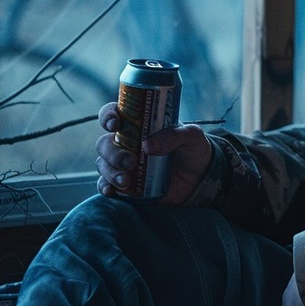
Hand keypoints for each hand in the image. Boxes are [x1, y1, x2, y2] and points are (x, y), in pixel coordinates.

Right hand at [95, 101, 212, 203]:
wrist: (201, 179)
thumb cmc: (194, 150)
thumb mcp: (191, 136)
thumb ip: (174, 135)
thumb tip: (147, 146)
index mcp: (139, 125)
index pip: (114, 114)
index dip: (108, 116)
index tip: (115, 124)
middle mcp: (127, 143)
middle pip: (104, 143)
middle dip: (113, 152)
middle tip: (131, 161)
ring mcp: (124, 164)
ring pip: (103, 164)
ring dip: (110, 171)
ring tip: (126, 180)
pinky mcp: (126, 184)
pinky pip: (105, 184)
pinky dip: (104, 187)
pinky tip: (111, 191)